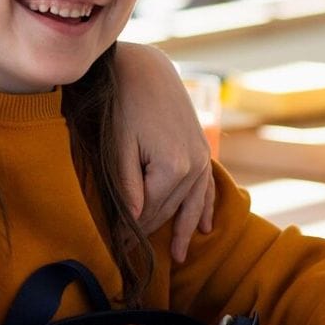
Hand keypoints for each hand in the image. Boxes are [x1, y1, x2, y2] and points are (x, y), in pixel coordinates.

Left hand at [111, 43, 215, 260]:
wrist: (145, 68)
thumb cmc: (124, 105)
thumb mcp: (119, 146)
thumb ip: (128, 186)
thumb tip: (133, 222)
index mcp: (172, 168)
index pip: (149, 212)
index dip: (131, 232)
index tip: (117, 248)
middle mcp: (194, 166)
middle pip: (168, 210)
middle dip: (150, 231)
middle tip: (132, 253)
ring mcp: (202, 158)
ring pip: (191, 203)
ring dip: (185, 229)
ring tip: (181, 257)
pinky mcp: (202, 149)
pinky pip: (207, 186)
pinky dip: (206, 207)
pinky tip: (207, 227)